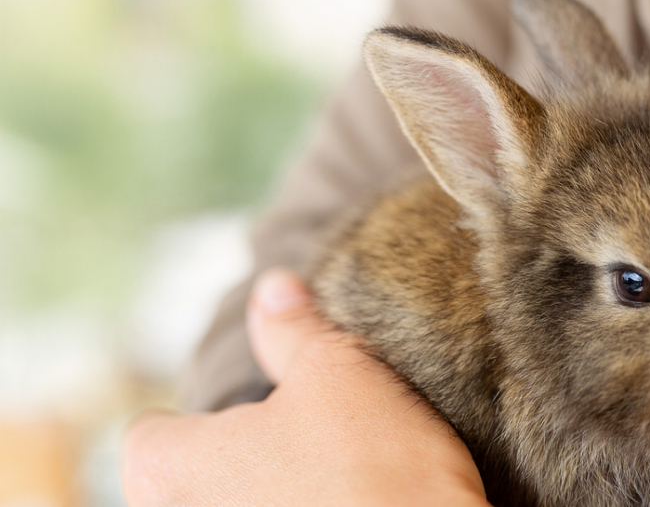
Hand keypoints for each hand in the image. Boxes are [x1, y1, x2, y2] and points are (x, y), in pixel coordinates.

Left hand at [121, 269, 489, 506]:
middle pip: (191, 479)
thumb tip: (274, 288)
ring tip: (329, 481)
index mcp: (173, 469)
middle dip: (236, 458)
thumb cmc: (375, 473)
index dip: (196, 418)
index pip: (150, 435)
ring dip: (269, 493)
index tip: (248, 413)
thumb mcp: (340, 374)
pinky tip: (348, 506)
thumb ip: (294, 329)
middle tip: (298, 441)